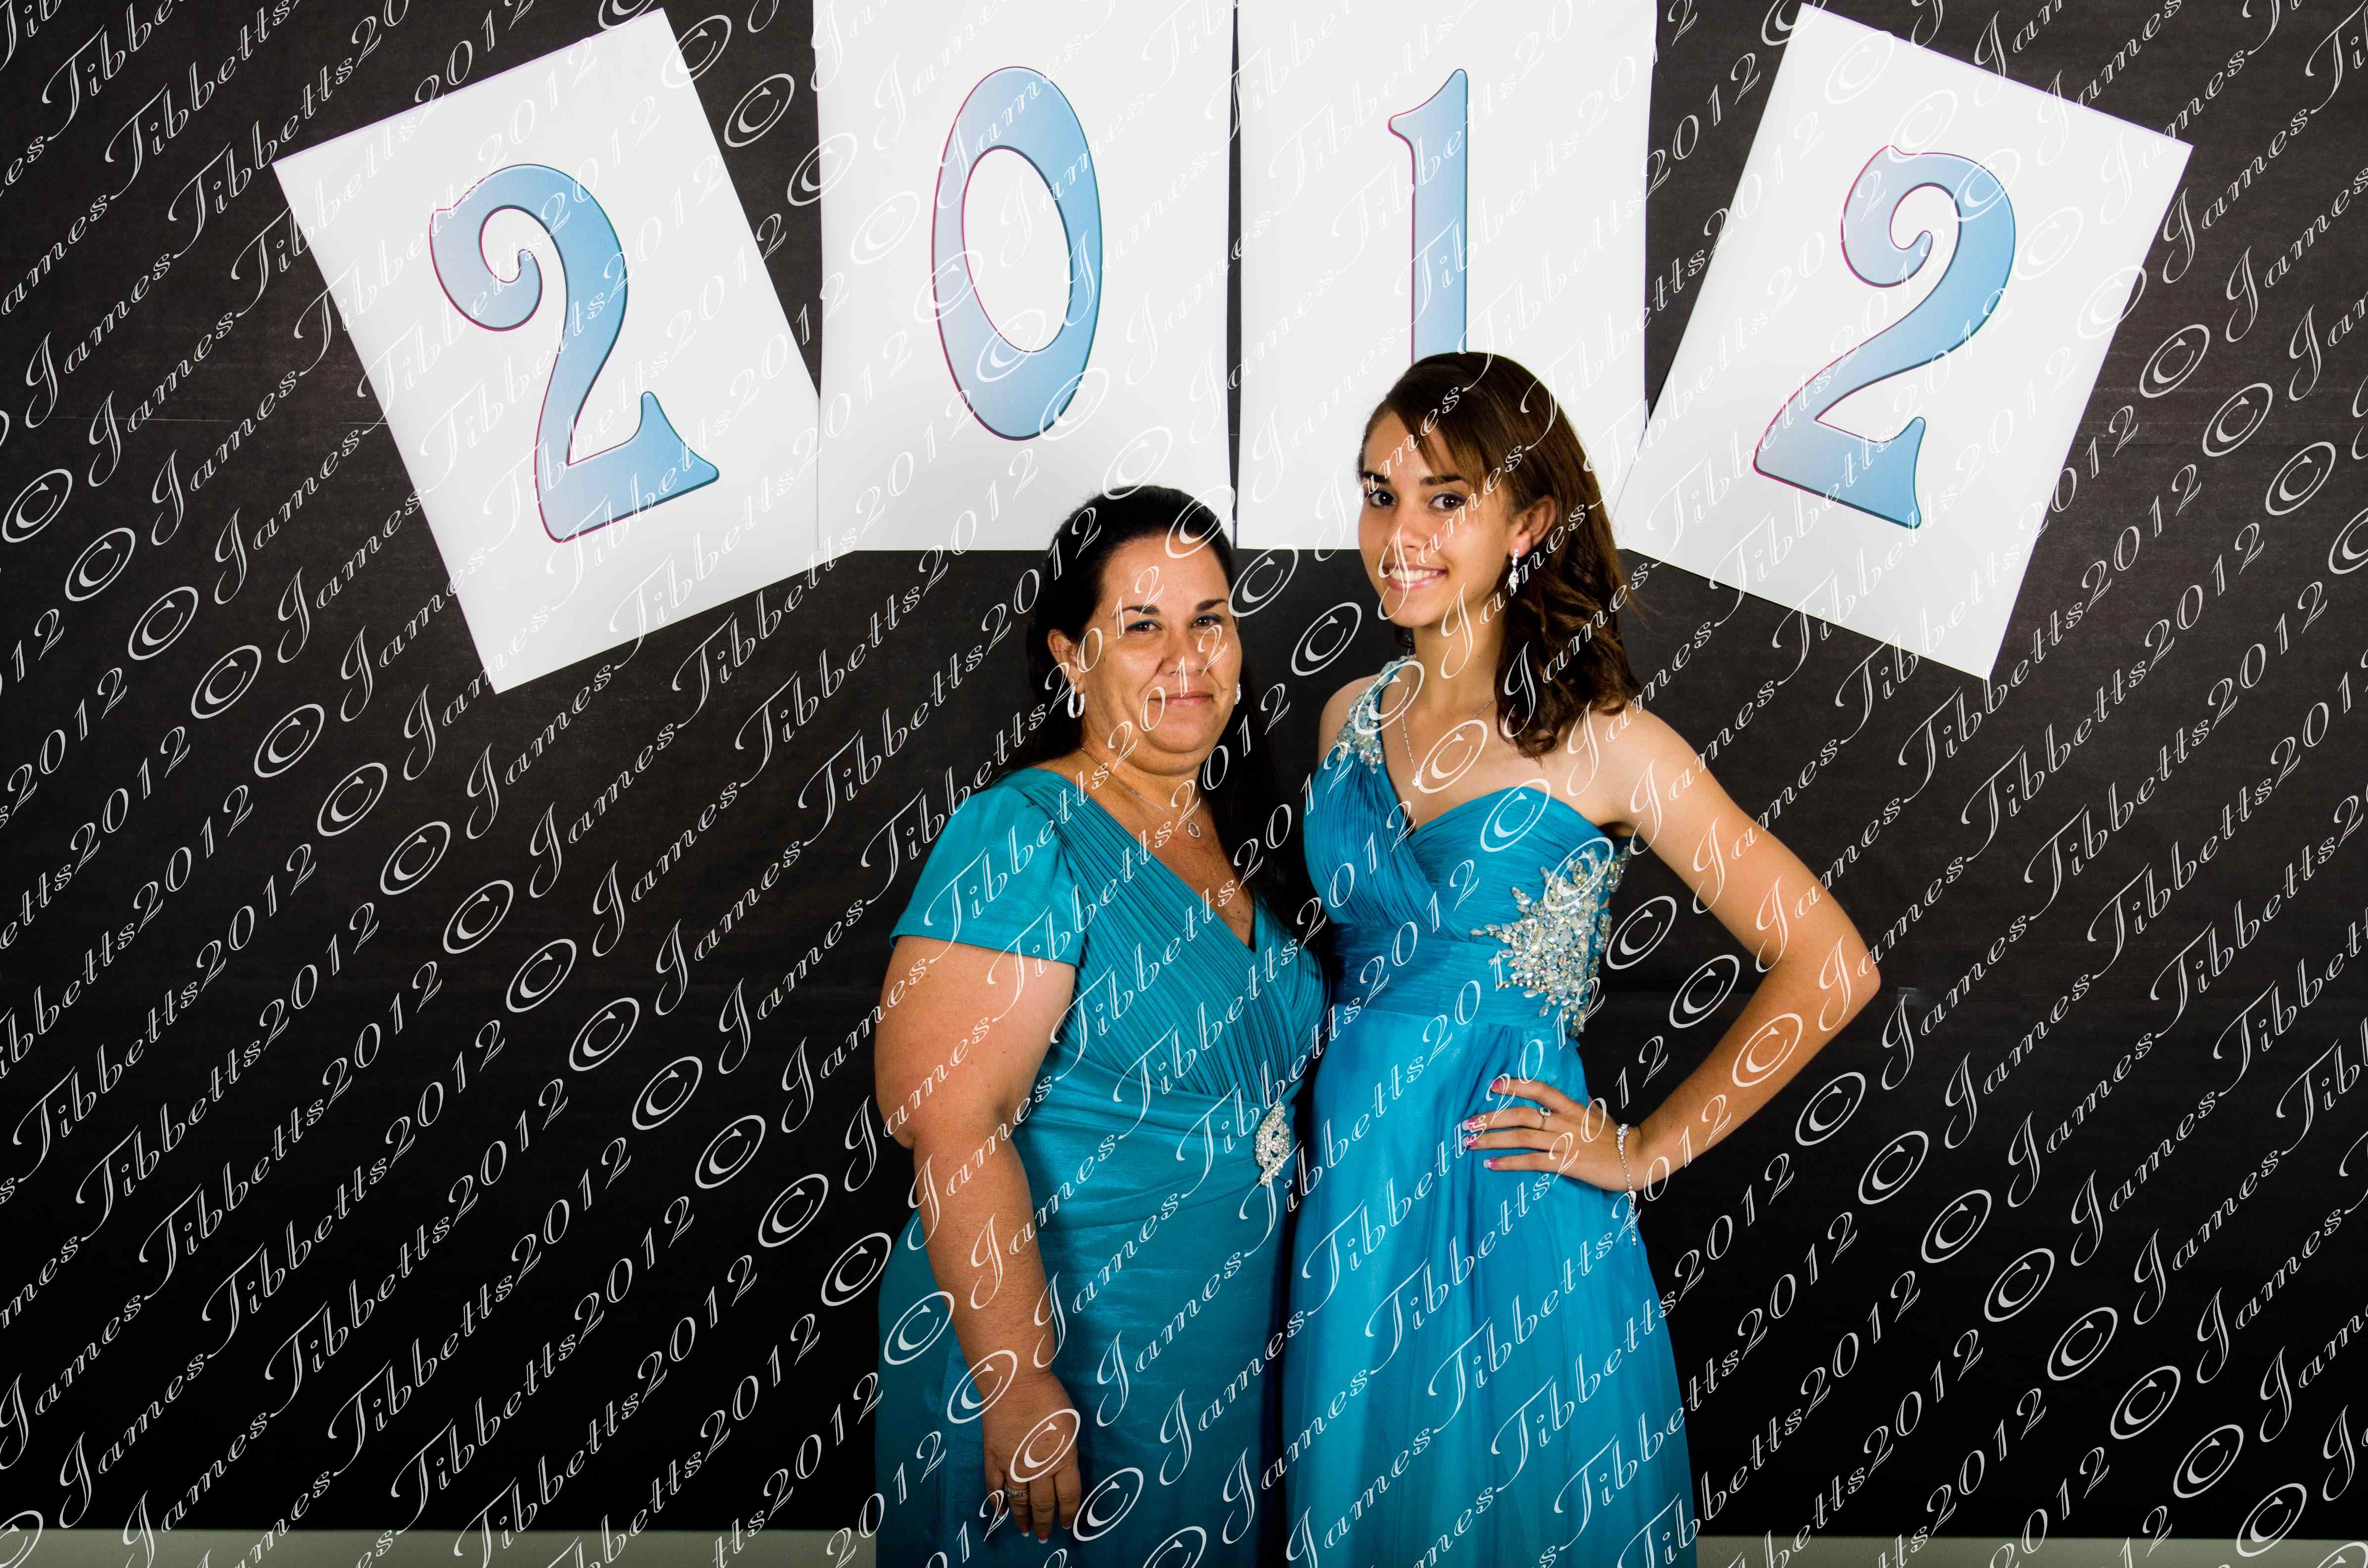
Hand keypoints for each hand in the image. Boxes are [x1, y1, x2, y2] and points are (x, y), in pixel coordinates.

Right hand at [983, 1369, 1083, 1542]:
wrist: (1015, 1382)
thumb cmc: (1048, 1396)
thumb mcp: (1070, 1424)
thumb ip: (1066, 1450)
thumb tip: (1063, 1466)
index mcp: (1063, 1458)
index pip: (1069, 1495)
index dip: (1069, 1512)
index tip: (1068, 1523)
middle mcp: (1039, 1468)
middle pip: (1043, 1503)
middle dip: (1045, 1522)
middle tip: (1044, 1535)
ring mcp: (1013, 1465)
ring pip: (1019, 1500)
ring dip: (1022, 1518)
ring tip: (1025, 1531)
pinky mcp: (993, 1458)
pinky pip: (994, 1487)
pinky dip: (997, 1502)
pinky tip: (1000, 1512)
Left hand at [1461, 1076, 1632, 1195]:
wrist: (1639, 1157)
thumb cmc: (1619, 1138)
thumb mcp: (1598, 1117)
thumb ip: (1581, 1109)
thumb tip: (1571, 1102)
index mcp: (1572, 1107)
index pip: (1540, 1089)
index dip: (1515, 1085)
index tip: (1493, 1084)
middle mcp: (1564, 1121)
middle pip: (1522, 1114)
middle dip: (1491, 1117)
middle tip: (1467, 1123)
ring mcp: (1565, 1142)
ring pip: (1522, 1137)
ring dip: (1493, 1140)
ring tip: (1470, 1143)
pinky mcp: (1566, 1163)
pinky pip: (1532, 1161)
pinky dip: (1509, 1162)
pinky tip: (1491, 1165)